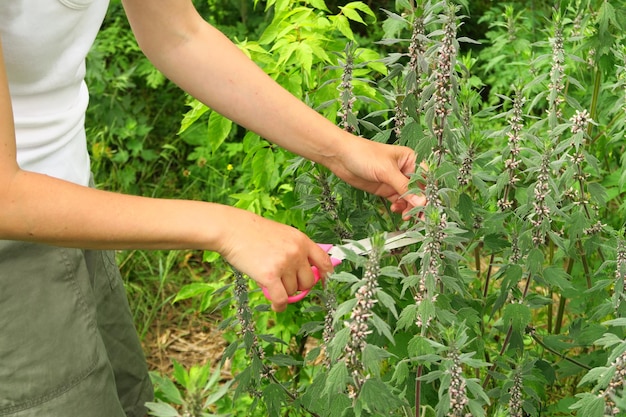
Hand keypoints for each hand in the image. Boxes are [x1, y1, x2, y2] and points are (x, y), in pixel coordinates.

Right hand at [216, 208, 333, 311]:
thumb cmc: (254, 233)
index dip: (326, 274)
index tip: (324, 281)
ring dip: (283, 291)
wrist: (232, 230)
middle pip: (309, 282)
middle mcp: (296, 252)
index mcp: (302, 241)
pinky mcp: (270, 276)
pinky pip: (281, 299)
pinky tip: (276, 306)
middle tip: (286, 282)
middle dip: (299, 286)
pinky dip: (279, 306)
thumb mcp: (283, 234)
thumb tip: (306, 272)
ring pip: (292, 291)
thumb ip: (296, 250)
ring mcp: (284, 264)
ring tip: (271, 282)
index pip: (324, 261)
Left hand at [328, 134, 426, 217]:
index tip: (429, 207)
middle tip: (419, 216)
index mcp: (410, 159)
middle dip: (419, 203)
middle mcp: (404, 170)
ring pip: (409, 197)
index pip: (425, 178)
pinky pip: (398, 200)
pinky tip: (396, 209)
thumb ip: (404, 187)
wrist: (341, 157)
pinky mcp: (385, 188)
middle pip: (418, 190)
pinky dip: (399, 206)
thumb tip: (421, 202)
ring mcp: (394, 180)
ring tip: (406, 215)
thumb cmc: (364, 154)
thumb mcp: (386, 171)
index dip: (428, 193)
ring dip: (409, 207)